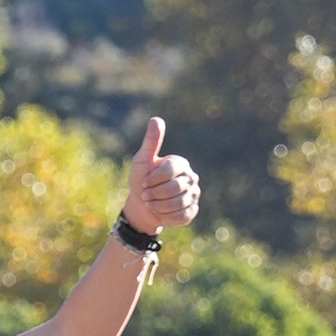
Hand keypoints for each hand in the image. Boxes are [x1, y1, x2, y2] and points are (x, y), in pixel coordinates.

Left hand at [124, 118, 199, 236]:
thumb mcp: (142, 160)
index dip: (153, 179)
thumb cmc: (141, 179)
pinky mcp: (192, 211)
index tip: (143, 183)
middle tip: (144, 196)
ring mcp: (194, 195)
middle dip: (154, 194)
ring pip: (178, 203)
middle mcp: (191, 178)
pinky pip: (182, 216)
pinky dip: (166, 217)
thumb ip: (151, 142)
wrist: (141, 205)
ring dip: (158, 206)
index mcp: (181, 164)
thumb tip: (156, 119)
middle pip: (175, 187)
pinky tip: (158, 214)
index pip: (170, 170)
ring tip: (149, 204)